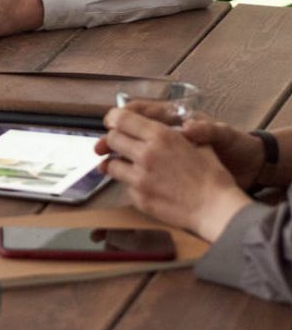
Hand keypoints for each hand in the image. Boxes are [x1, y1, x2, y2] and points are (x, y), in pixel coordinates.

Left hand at [97, 107, 250, 241]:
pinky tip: (146, 186)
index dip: (113, 119)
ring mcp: (140, 178)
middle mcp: (145, 154)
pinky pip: (125, 186)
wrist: (218, 210)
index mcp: (160, 136)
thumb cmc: (213, 177)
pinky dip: (131, 185)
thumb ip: (175, 134)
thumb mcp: (197, 144)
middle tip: (121, 145)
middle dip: (114, 140)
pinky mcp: (139, 198)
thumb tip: (165, 127)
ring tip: (129, 166)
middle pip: (112, 139)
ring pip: (111, 165)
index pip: (121, 118)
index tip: (113, 122)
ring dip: (118, 164)